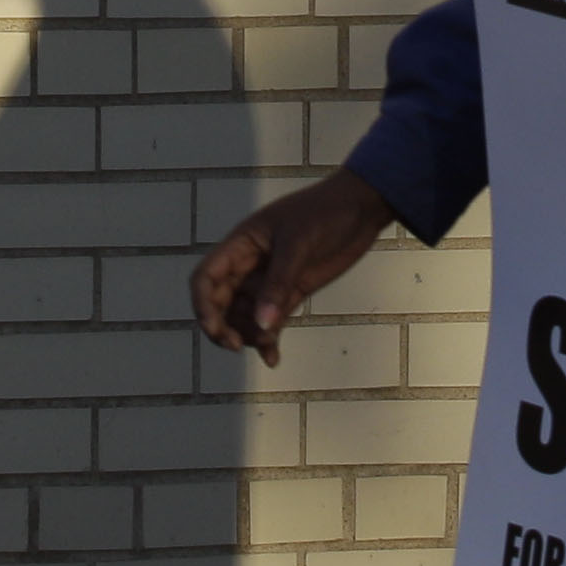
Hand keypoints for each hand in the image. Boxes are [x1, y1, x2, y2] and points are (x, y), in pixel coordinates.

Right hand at [191, 170, 402, 362]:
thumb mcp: (298, 244)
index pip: (206, 278)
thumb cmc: (325, 212)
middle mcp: (249, 265)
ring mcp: (270, 281)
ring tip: (268, 346)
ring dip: (249, 336)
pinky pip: (271, 321)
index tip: (215, 329)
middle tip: (237, 346)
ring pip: (245, 317)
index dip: (202, 305)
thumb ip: (279, 285)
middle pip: (220, 303)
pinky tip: (273, 358)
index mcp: (241, 245)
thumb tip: (261, 325)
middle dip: (222, 327)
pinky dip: (268, 340)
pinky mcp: (291, 293)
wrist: (362, 206)